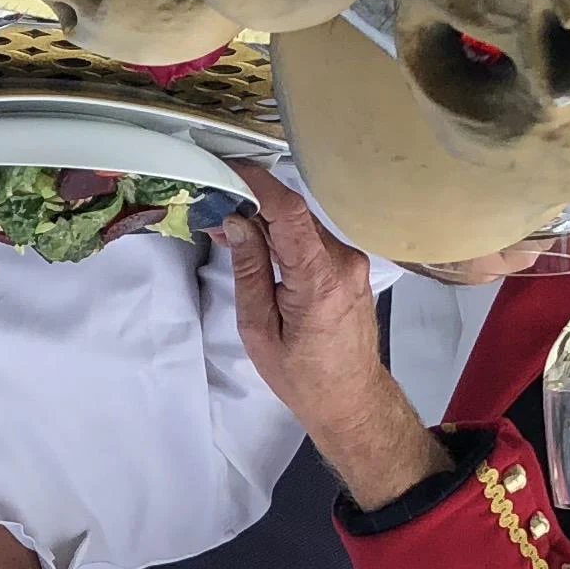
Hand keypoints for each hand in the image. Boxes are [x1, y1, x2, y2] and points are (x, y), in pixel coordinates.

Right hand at [222, 167, 437, 507]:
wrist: (350, 399)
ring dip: (267, 223)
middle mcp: (344, 263)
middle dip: (253, 205)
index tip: (229, 169)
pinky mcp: (352, 268)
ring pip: (303, 225)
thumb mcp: (258, 329)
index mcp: (320, 280)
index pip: (289, 212)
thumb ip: (249, 270)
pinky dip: (285, 237)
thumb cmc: (303, 376)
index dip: (258, 183)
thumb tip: (236, 222)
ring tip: (231, 232)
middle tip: (216, 209)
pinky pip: (313, 240)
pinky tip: (261, 247)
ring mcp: (353, 263)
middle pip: (294, 214)